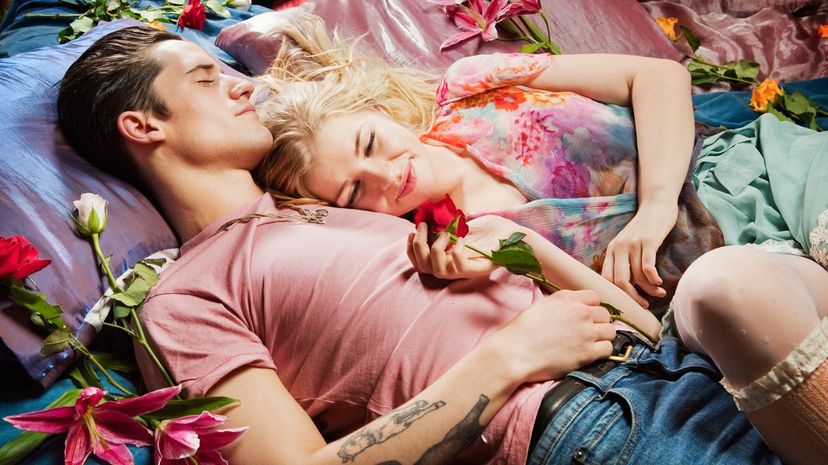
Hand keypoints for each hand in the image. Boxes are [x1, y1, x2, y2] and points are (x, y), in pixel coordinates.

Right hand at [407, 215, 524, 278]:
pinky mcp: (479, 270)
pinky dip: (457, 251)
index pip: (422, 264)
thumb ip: (450, 225)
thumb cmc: (494, 230)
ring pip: (438, 272)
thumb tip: (432, 217)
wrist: (517, 235)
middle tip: (423, 227)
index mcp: (449, 260)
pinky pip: (459, 267)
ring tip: (445, 234)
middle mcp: (455, 269)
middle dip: (419, 247)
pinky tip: (462, 238)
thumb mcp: (467, 224)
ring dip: (436, 249)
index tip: (410, 233)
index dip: (411, 251)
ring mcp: (467, 271)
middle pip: (425, 269)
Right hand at [488, 290, 615, 381]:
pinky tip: (590, 354)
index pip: (595, 297)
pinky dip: (602, 352)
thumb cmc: (522, 331)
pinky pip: (608, 349)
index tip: (585, 317)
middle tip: (587, 333)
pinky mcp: (588, 352)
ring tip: (590, 344)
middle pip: (605, 314)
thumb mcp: (540, 306)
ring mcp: (586, 332)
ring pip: (611, 331)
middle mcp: (580, 311)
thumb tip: (571, 309)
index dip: (591, 308)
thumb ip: (561, 305)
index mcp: (567, 298)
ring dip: (602, 337)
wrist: (515, 352)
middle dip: (598, 323)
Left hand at [601, 203, 676, 306]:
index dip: (616, 295)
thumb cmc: (644, 229)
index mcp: (611, 250)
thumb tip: (626, 288)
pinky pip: (648, 267)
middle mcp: (619, 247)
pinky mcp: (648, 241)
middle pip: (619, 281)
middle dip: (632, 297)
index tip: (627, 304)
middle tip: (644, 305)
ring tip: (659, 293)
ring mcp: (633, 244)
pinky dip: (653, 279)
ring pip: (637, 276)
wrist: (656, 205)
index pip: (606, 278)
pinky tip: (660, 283)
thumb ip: (624, 261)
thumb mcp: (628, 244)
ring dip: (649, 289)